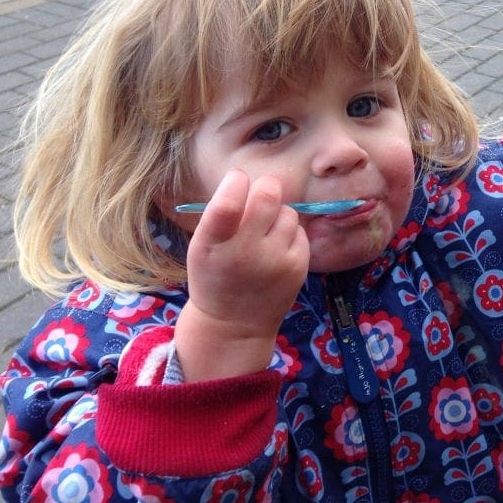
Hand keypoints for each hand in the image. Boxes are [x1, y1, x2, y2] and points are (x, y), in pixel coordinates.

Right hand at [174, 169, 309, 380]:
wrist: (235, 324)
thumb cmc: (216, 276)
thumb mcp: (203, 246)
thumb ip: (222, 212)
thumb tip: (249, 178)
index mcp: (213, 245)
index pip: (227, 205)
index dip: (235, 182)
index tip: (237, 179)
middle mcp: (246, 253)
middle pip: (268, 195)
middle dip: (265, 187)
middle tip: (259, 196)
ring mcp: (276, 261)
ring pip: (287, 212)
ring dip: (277, 214)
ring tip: (264, 234)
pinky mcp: (298, 267)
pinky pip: (300, 231)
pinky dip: (289, 234)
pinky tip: (276, 250)